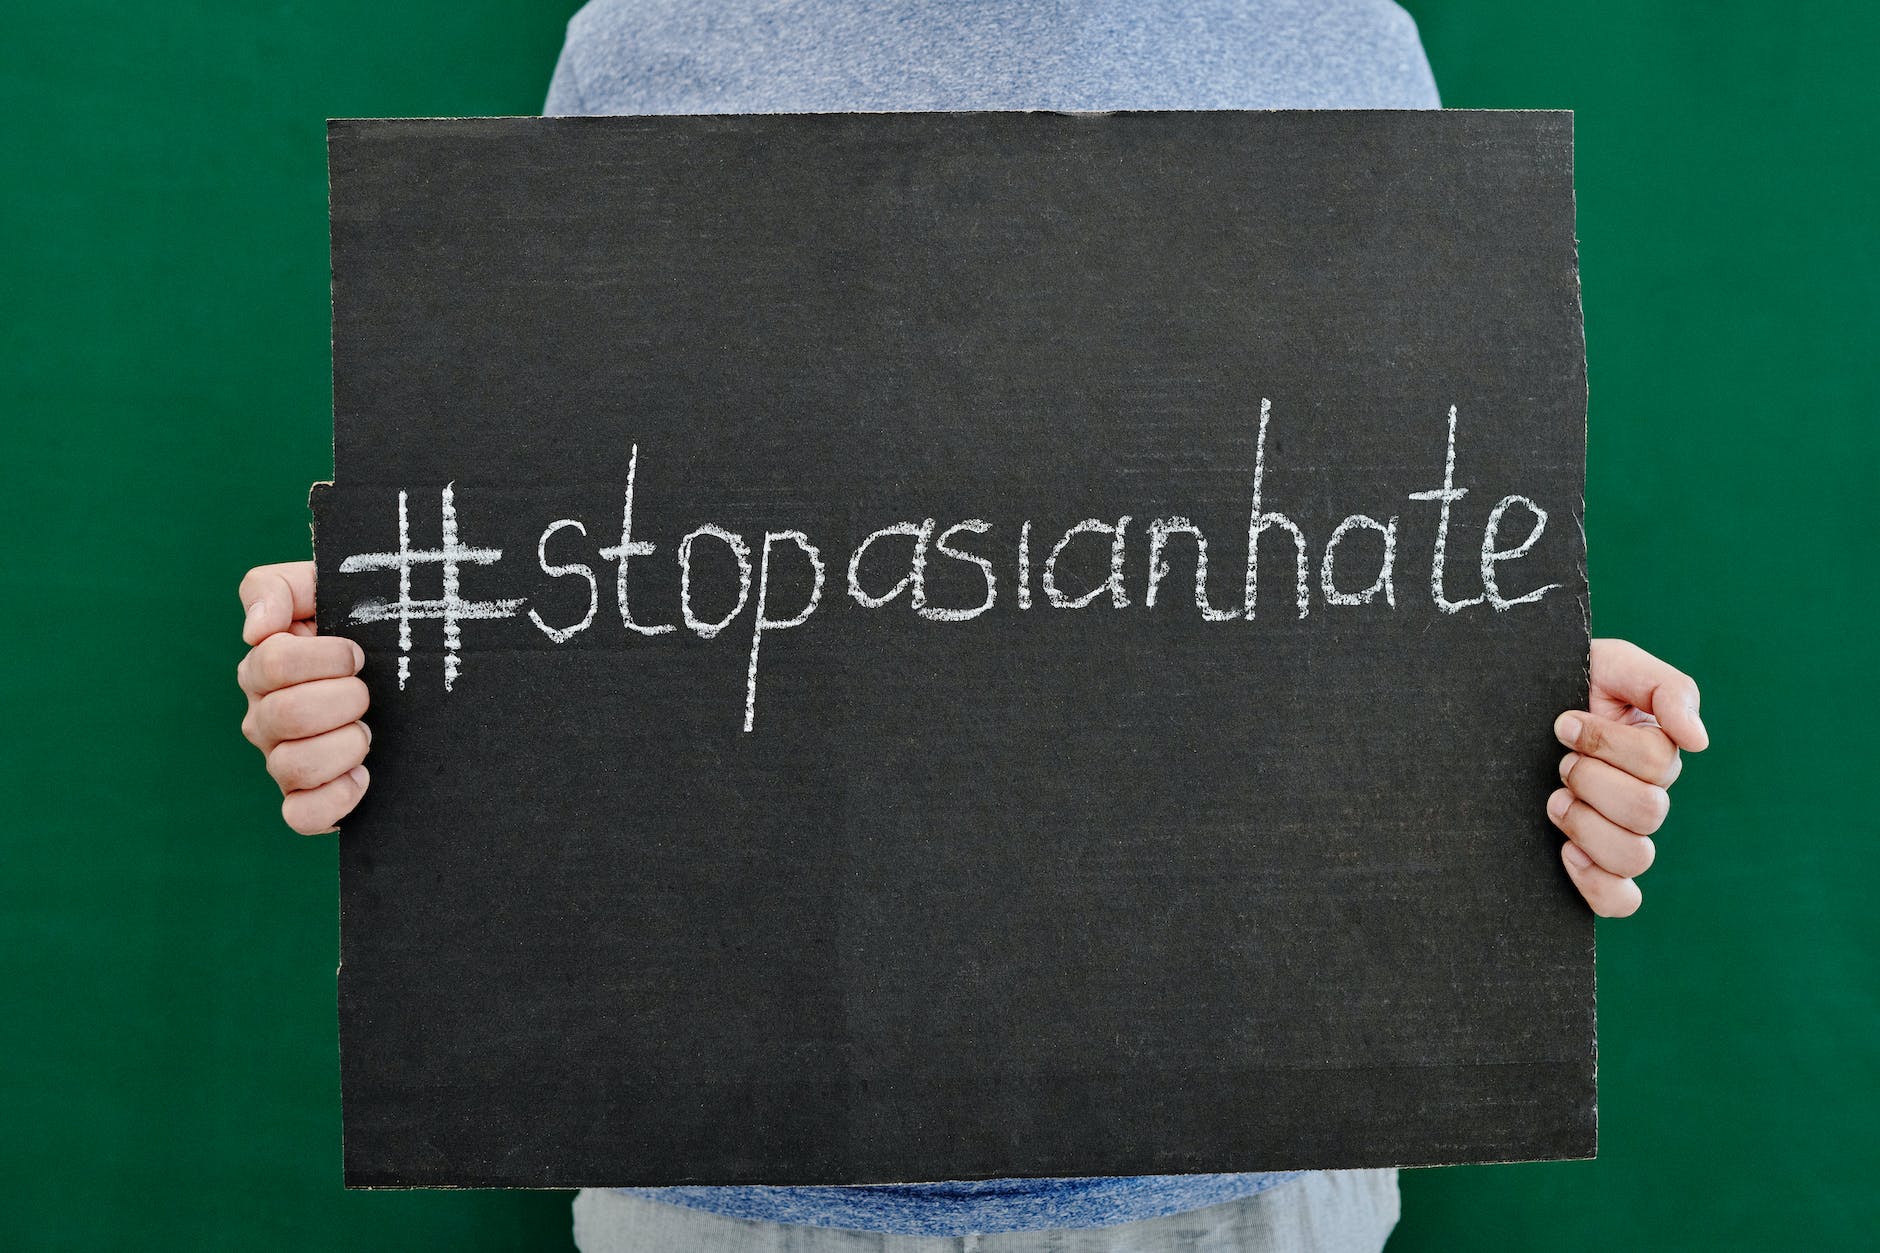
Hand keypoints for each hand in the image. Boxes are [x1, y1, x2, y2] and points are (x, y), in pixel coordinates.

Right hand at [237, 560, 371, 833]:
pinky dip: (335, 798)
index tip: (357, 655)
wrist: (404, 670)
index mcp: (263, 668)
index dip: (325, 657)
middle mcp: (264, 718)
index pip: (272, 663)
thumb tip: (256, 630)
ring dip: (345, 745)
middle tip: (367, 693)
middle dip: (343, 699)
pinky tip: (363, 776)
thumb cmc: (361, 627)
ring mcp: (282, 761)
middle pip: (285, 716)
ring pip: (292, 767)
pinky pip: (300, 816)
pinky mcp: (308, 801)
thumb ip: (274, 589)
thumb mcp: (322, 588)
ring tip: (368, 731)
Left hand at [1548, 638, 1707, 916]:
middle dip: (1591, 781)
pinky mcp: (1591, 861)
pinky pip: (1619, 900)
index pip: (1658, 764)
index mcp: (1654, 752)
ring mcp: (1617, 832)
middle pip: (1648, 813)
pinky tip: (1567, 852)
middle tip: (1559, 763)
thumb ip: (1668, 690)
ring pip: (1635, 857)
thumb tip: (1698, 741)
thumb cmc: (1564, 679)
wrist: (1507, 702)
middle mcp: (1642, 795)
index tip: (1562, 722)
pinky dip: (1598, 884)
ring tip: (1555, 801)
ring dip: (1587, 827)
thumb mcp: (1616, 665)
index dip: (1606, 745)